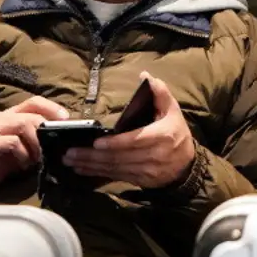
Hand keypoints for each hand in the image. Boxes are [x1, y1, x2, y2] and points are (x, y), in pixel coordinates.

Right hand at [0, 95, 70, 189]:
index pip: (34, 101)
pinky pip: (12, 142)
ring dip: (36, 143)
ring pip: (23, 124)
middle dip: (45, 132)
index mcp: (13, 114)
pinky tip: (24, 164)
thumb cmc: (6, 160)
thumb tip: (61, 136)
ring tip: (37, 158)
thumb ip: (39, 137)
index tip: (65, 119)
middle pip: (31, 115)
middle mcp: (3, 117)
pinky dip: (23, 153)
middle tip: (51, 148)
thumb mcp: (27, 146)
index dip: (51, 108)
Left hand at [64, 73, 195, 187]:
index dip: (115, 143)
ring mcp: (146, 170)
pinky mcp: (139, 180)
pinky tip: (81, 169)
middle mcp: (154, 155)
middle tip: (70, 152)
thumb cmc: (176, 133)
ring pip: (114, 168)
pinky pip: (116, 176)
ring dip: (90, 165)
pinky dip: (97, 173)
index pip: (135, 140)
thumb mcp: (172, 110)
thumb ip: (160, 93)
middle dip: (93, 155)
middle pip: (119, 157)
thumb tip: (145, 76)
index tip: (96, 142)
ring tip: (70, 160)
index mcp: (161, 136)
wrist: (186, 166)